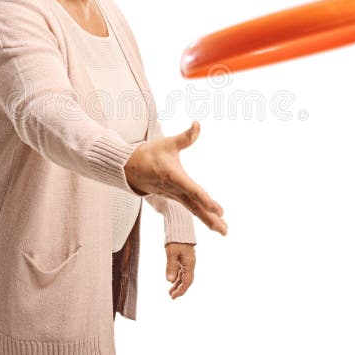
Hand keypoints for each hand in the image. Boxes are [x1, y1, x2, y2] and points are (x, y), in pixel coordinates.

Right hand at [124, 120, 226, 235]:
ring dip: (209, 221)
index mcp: (174, 177)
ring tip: (224, 231)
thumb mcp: (168, 143)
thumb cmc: (149, 154)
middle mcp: (175, 190)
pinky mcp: (174, 197)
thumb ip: (186, 137)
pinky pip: (190, 208)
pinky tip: (213, 221)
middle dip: (210, 219)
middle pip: (195, 207)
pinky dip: (202, 215)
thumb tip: (198, 124)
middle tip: (224, 231)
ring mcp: (174, 196)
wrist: (129, 168)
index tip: (219, 210)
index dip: (206, 200)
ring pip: (194, 210)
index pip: (193, 190)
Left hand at [165, 242, 195, 298]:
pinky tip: (172, 280)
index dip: (181, 290)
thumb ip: (170, 266)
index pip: (187, 281)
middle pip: (186, 280)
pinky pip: (181, 270)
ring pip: (183, 275)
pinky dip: (177, 276)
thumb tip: (169, 281)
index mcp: (189, 263)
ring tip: (170, 291)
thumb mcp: (171, 252)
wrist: (180, 227)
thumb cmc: (176, 239)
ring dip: (177, 283)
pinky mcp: (184, 257)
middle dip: (179, 289)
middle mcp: (190, 263)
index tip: (173, 297)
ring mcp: (187, 260)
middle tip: (171, 297)